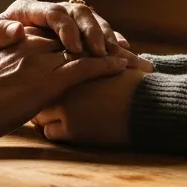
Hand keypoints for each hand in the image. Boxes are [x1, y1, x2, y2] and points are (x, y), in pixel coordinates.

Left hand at [0, 0, 149, 71]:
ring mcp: (64, 20)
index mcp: (28, 9)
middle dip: (92, 31)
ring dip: (106, 36)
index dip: (66, 28)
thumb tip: (16, 28)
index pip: (52, 12)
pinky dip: (110, 41)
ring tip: (117, 54)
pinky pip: (97, 33)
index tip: (74, 47)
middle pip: (78, 12)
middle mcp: (49, 10)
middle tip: (101, 52)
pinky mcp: (74, 33)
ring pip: (92, 20)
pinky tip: (123, 53)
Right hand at [0, 32, 129, 140]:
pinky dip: (105, 65)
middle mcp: (37, 44)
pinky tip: (121, 66)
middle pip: (80, 41)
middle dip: (107, 45)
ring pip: (87, 51)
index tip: (110, 45)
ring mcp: (44, 60)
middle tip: (132, 52)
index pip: (65, 36)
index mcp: (26, 40)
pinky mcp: (49, 78)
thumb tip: (35, 82)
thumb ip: (21, 69)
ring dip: (113, 54)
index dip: (89, 41)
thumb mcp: (2, 74)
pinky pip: (84, 67)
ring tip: (135, 60)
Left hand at [32, 69, 147, 147]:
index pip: (45, 66)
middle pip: (39, 90)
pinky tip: (67, 129)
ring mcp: (65, 105)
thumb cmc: (134, 82)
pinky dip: (56, 132)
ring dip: (46, 115)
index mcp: (72, 62)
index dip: (45, 75)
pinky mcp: (71, 129)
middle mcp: (64, 82)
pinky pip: (50, 132)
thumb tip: (89, 54)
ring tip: (55, 117)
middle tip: (47, 101)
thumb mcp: (110, 62)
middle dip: (42, 96)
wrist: (148, 105)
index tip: (48, 83)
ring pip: (39, 112)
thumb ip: (91, 59)